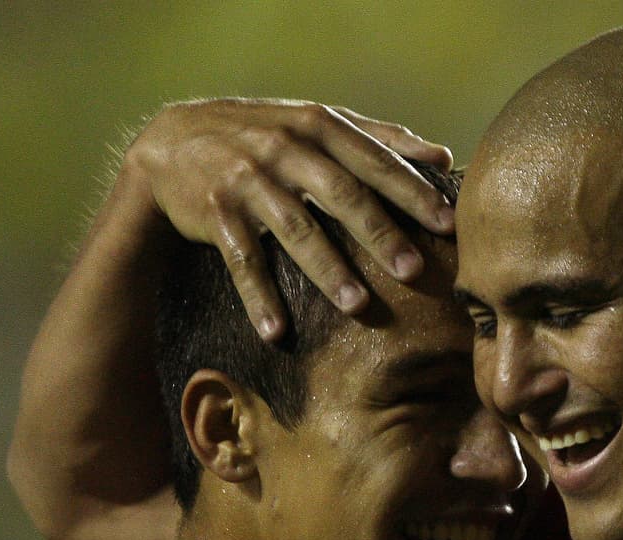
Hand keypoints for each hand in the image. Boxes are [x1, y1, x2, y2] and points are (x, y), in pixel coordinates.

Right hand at [123, 98, 455, 339]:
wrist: (174, 140)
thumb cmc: (265, 134)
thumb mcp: (318, 123)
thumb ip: (381, 139)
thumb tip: (444, 157)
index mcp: (320, 127)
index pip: (375, 161)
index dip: (413, 192)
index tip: (449, 224)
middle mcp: (285, 149)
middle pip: (341, 194)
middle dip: (379, 233)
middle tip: (412, 270)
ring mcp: (248, 180)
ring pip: (295, 228)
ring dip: (326, 269)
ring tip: (358, 305)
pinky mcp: (216, 212)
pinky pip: (241, 261)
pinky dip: (258, 298)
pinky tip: (277, 332)